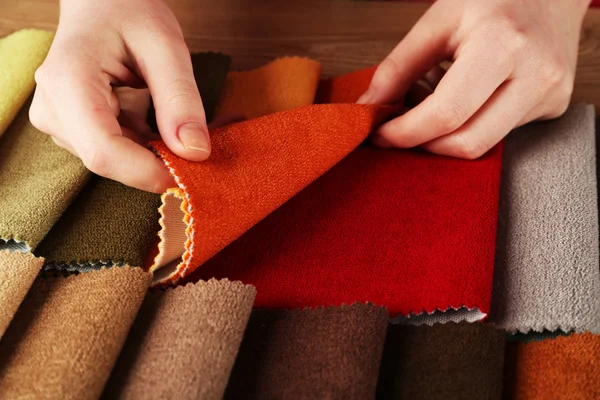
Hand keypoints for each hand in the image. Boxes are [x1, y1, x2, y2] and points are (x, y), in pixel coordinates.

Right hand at [30, 0, 210, 192]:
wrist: (101, 1)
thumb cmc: (128, 11)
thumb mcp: (165, 47)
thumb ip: (180, 99)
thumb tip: (195, 152)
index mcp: (69, 82)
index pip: (104, 152)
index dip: (150, 172)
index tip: (191, 172)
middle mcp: (54, 109)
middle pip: (110, 161)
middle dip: (157, 161)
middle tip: (195, 142)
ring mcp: (59, 122)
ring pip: (115, 161)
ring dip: (153, 151)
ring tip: (173, 119)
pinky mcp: (72, 128)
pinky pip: (114, 151)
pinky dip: (144, 144)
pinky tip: (157, 121)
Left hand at [359, 0, 589, 158]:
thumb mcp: (439, 20)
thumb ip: (399, 66)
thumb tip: (370, 107)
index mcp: (502, 45)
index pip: (446, 114)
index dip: (406, 133)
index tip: (380, 134)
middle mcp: (536, 75)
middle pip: (467, 143)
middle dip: (424, 144)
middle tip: (400, 126)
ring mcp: (550, 94)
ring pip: (483, 144)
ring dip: (445, 135)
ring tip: (433, 98)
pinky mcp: (553, 106)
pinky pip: (498, 133)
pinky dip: (468, 124)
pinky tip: (462, 97)